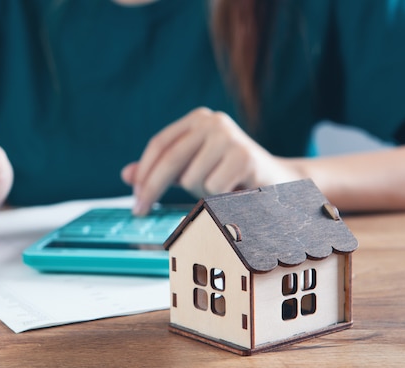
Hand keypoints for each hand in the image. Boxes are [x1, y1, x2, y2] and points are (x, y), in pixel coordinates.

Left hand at [121, 107, 302, 214]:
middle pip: (169, 160)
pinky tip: (235, 190)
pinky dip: (220, 198)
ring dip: (202, 193)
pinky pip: (213, 188)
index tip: (135, 197)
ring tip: (222, 187)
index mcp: (198, 120)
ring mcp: (230, 137)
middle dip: (151, 189)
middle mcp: (213, 122)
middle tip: (139, 211)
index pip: (159, 144)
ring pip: (192, 179)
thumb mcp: (192, 170)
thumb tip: (126, 175)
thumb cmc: (229, 177)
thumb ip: (160, 171)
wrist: (278, 182)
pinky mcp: (244, 156)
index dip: (143, 172)